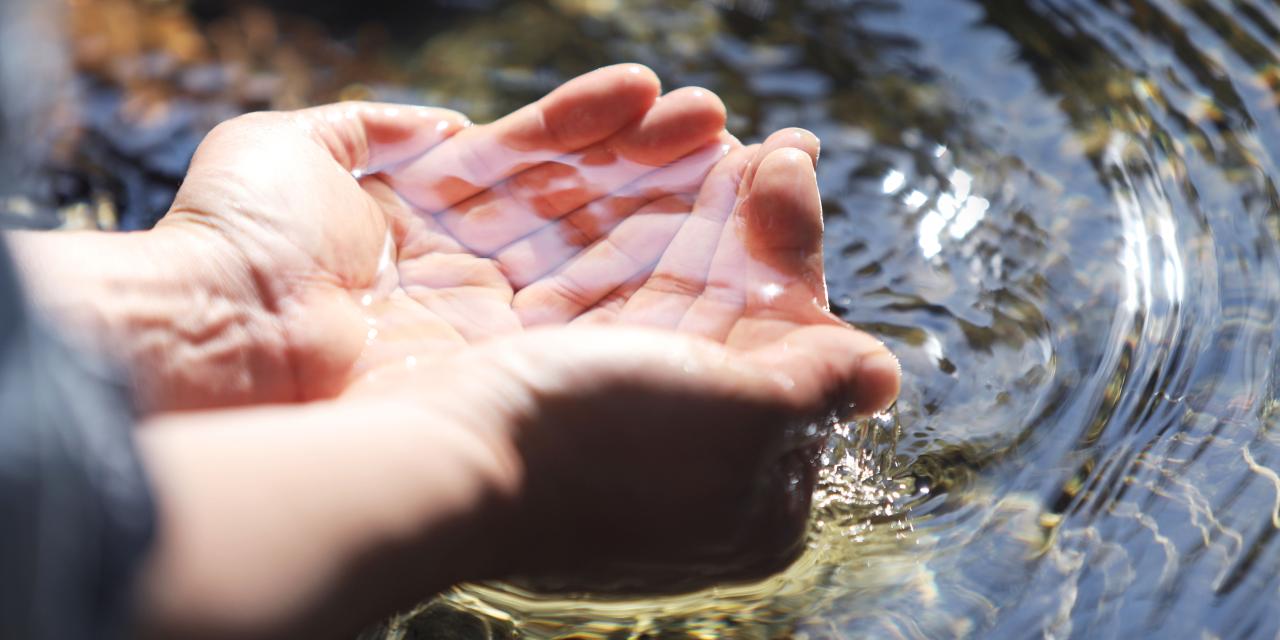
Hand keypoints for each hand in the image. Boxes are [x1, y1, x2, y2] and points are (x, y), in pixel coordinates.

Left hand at [162, 64, 731, 400]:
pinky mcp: (504, 351)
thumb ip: (375, 127)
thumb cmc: (236, 234)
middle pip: (572, 202)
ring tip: (720, 142)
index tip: (647, 91)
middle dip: (644, 160)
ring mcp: (489, 313)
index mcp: (423, 215)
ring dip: (657, 192)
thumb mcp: (294, 148)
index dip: (587, 127)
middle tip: (714, 121)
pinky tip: (686, 199)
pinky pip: (583, 287)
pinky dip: (634, 246)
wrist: (215, 333)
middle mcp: (467, 269)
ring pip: (591, 241)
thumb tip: (443, 121)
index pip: (525, 161)